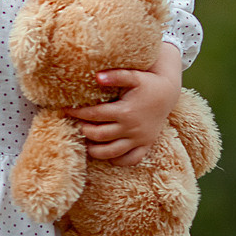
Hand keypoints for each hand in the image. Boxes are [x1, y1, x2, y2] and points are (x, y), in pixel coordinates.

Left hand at [65, 42, 182, 164]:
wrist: (168, 92)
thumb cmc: (148, 82)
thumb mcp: (133, 76)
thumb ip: (116, 75)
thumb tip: (96, 76)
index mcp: (125, 111)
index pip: (95, 115)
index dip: (78, 112)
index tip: (66, 109)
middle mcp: (131, 128)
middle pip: (100, 135)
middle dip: (84, 130)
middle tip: (76, 125)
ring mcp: (139, 139)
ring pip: (112, 152)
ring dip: (95, 150)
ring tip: (86, 142)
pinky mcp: (146, 145)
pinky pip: (131, 159)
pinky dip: (117, 160)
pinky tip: (107, 154)